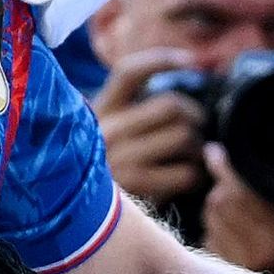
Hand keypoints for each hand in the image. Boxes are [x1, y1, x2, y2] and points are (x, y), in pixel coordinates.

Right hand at [91, 55, 208, 219]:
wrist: (75, 213)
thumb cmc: (102, 168)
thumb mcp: (103, 132)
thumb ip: (129, 113)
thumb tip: (180, 95)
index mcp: (99, 110)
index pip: (130, 72)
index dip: (162, 60)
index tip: (190, 61)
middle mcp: (107, 130)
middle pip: (171, 105)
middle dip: (195, 115)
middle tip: (197, 129)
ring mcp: (120, 159)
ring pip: (184, 137)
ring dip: (198, 146)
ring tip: (193, 155)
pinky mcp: (135, 187)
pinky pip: (186, 173)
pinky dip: (195, 175)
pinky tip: (188, 179)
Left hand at [201, 159, 273, 273]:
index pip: (241, 193)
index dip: (224, 169)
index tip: (216, 152)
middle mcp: (259, 251)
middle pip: (220, 203)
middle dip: (219, 183)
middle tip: (223, 168)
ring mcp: (241, 265)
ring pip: (210, 220)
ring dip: (215, 203)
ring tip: (230, 195)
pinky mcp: (228, 273)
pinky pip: (207, 238)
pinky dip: (213, 224)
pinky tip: (229, 221)